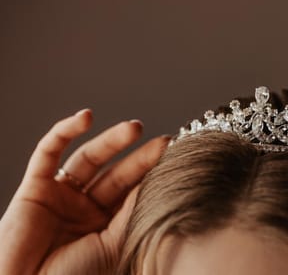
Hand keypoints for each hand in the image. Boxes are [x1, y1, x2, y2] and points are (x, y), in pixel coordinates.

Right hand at [0, 109, 169, 274]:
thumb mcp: (113, 245)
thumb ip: (131, 211)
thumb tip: (156, 179)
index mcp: (107, 225)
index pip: (134, 191)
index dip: (153, 174)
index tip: (177, 158)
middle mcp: (86, 208)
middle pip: (118, 173)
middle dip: (140, 156)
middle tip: (165, 141)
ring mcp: (61, 196)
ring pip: (89, 158)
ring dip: (111, 141)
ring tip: (135, 128)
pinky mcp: (34, 187)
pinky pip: (48, 152)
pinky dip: (65, 131)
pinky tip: (85, 117)